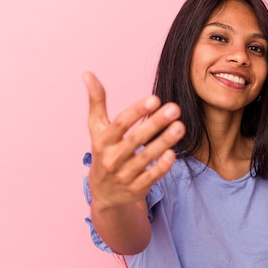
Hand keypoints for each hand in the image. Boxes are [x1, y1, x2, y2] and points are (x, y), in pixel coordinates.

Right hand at [84, 72, 184, 210]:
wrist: (104, 194)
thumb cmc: (104, 152)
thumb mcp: (97, 129)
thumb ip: (96, 102)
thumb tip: (87, 73)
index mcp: (102, 141)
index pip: (120, 124)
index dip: (136, 111)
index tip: (154, 98)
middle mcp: (111, 159)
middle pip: (135, 139)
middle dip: (155, 123)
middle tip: (174, 108)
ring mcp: (124, 175)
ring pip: (145, 158)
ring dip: (163, 142)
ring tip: (180, 126)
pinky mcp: (136, 189)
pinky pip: (150, 177)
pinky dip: (161, 167)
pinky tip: (173, 153)